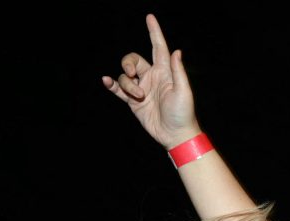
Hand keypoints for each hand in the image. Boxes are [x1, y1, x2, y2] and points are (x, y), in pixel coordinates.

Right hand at [102, 14, 200, 148]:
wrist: (175, 135)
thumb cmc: (183, 113)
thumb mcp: (183, 91)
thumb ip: (178, 71)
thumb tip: (176, 51)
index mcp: (165, 72)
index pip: (158, 47)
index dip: (154, 32)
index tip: (150, 17)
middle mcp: (152, 77)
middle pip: (133, 60)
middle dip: (128, 64)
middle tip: (133, 74)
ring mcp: (141, 88)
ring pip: (124, 76)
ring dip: (128, 85)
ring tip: (139, 97)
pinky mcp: (133, 101)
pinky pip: (118, 89)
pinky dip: (111, 85)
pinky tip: (106, 81)